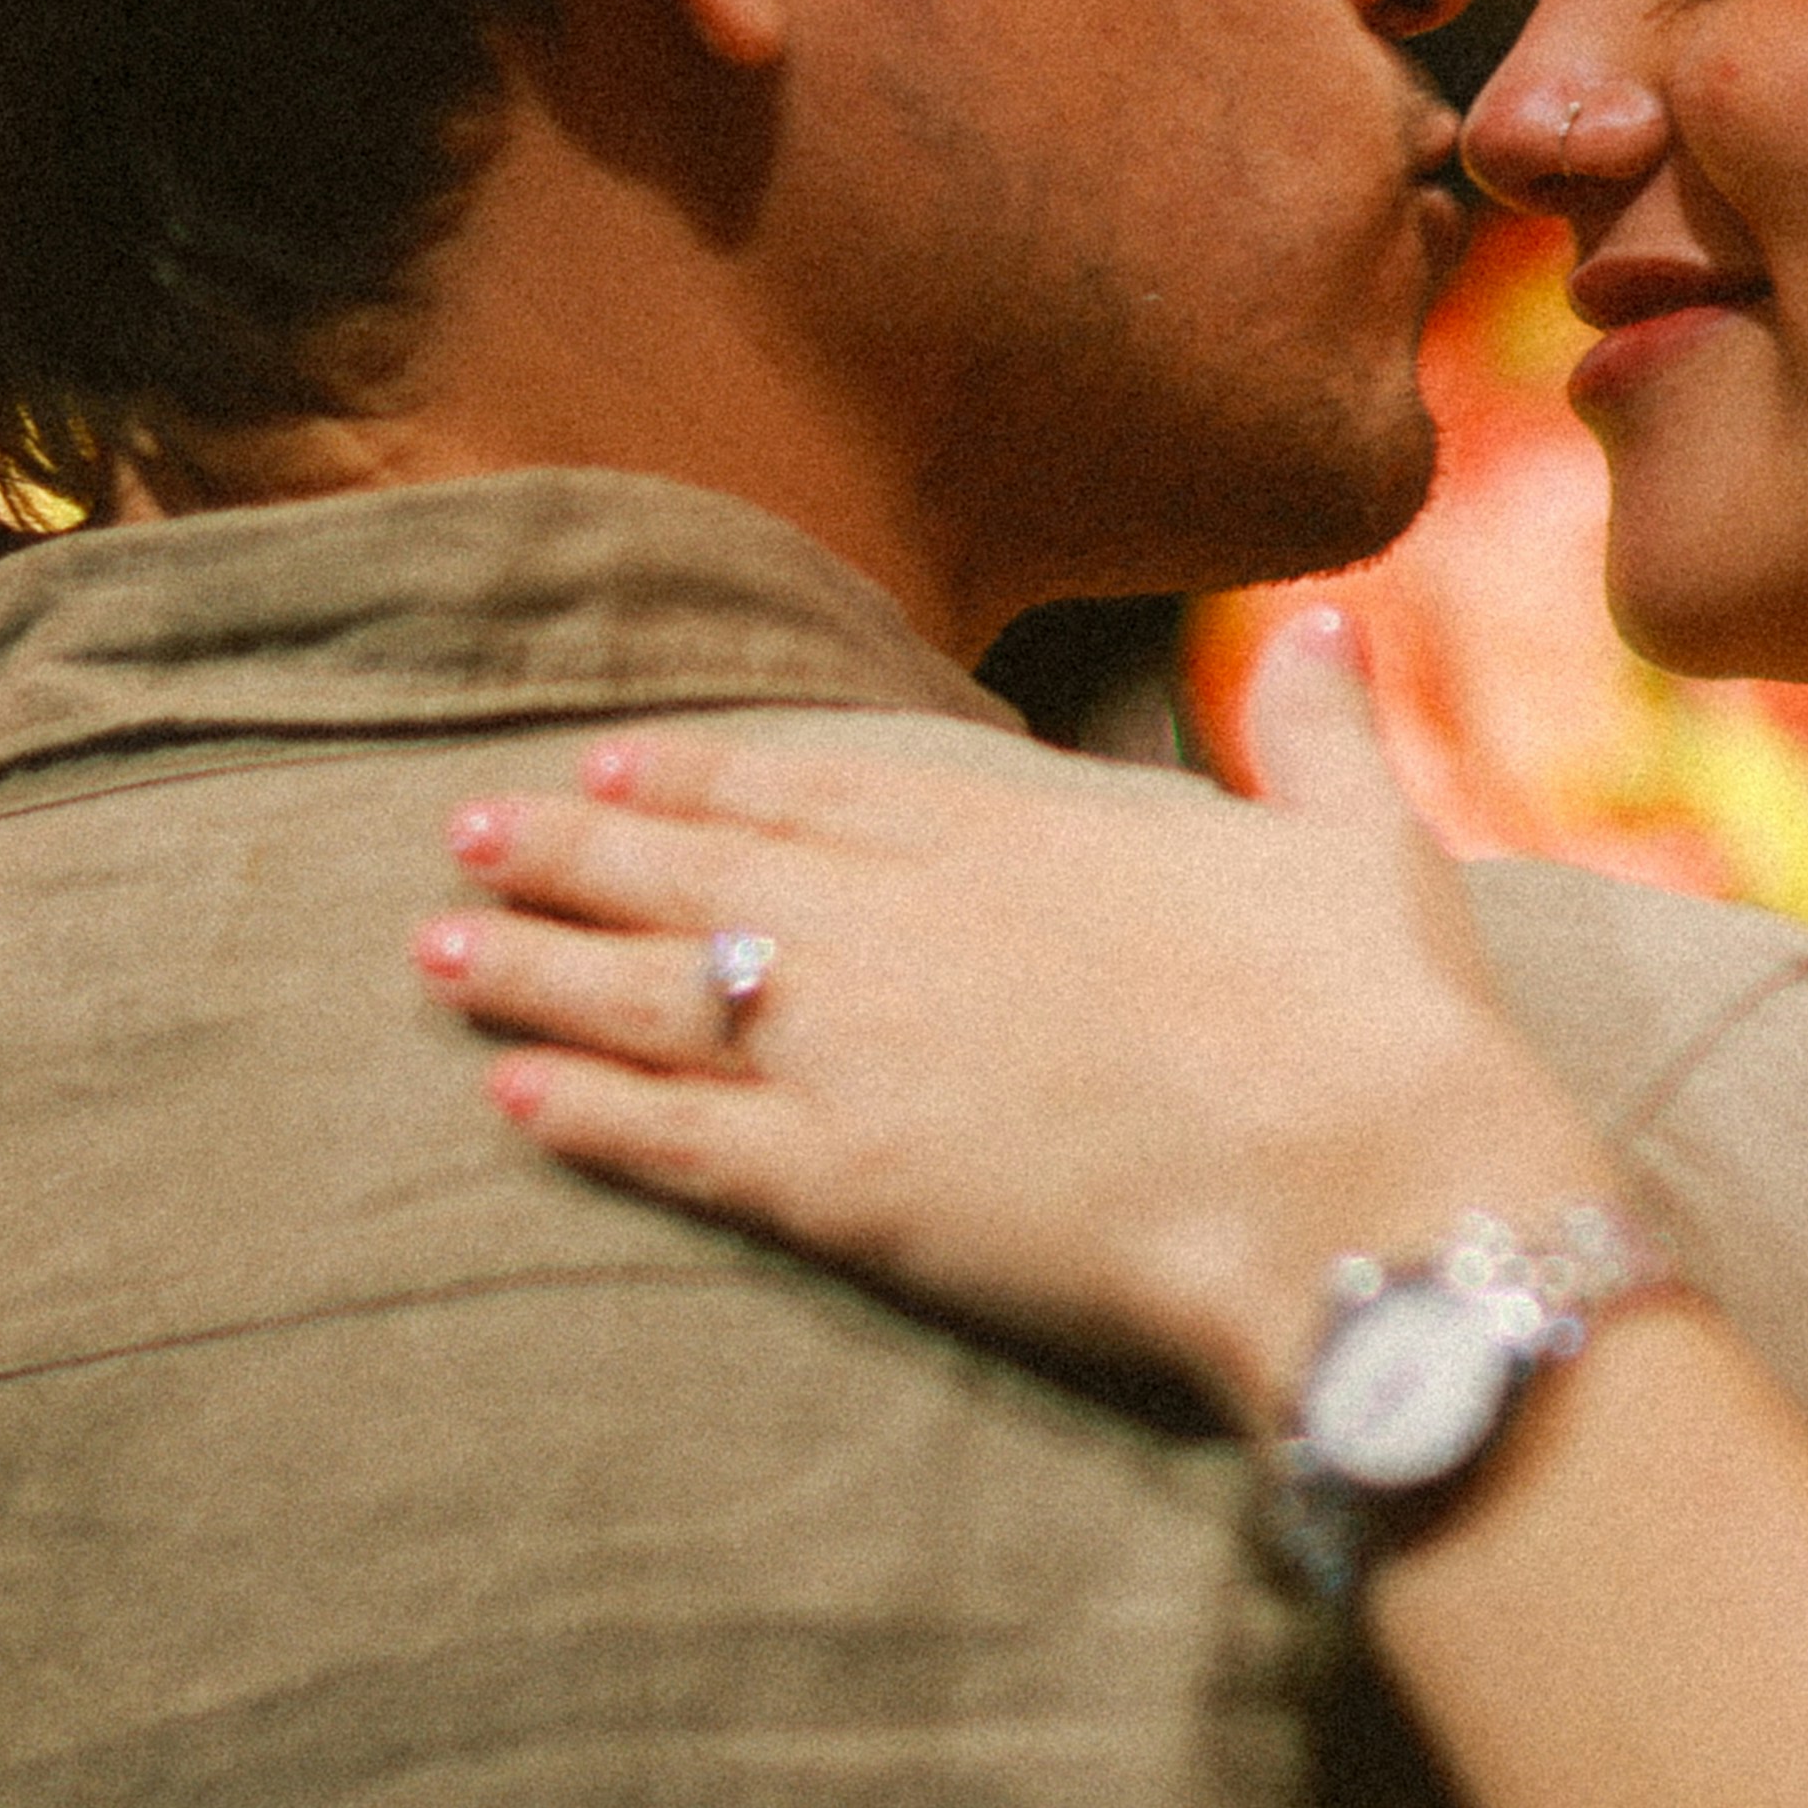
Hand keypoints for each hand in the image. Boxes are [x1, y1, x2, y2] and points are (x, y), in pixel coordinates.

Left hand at [423, 610, 1617, 1412]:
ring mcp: (853, 1050)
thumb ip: (1313, 731)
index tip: (615, 762)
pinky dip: (582, 1114)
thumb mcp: (1357, 844)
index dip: (702, 778)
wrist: (1353, 1177)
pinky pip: (674, 1139)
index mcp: (1010, 834)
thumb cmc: (1374, 1020)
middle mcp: (899, 924)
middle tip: (469, 832)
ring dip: (533, 968)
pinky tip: (508, 1097)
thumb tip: (1322, 623)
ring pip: (647, 995)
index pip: (811, 788)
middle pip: (695, 875)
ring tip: (432, 947)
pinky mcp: (841, 1183)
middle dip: (573, 853)